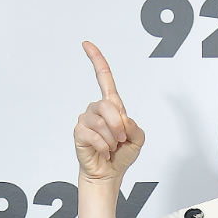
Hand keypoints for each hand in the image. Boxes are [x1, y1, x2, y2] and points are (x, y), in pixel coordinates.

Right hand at [74, 41, 144, 181]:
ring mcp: (86, 119)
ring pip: (102, 122)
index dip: (96, 60)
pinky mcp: (79, 132)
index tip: (87, 44)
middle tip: (122, 139)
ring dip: (112, 138)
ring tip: (111, 146)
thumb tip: (122, 120)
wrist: (109, 173)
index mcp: (112, 106)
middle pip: (109, 105)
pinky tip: (103, 151)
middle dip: (119, 125)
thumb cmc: (122, 154)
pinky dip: (104, 146)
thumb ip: (134, 127)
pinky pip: (94, 135)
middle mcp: (97, 109)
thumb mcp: (138, 139)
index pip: (104, 78)